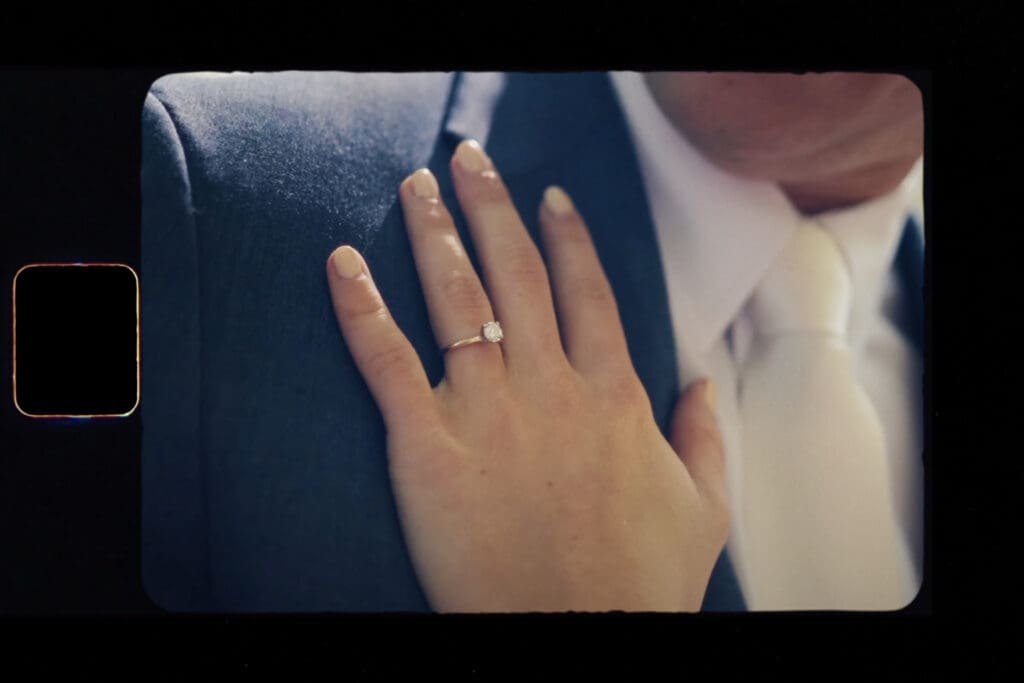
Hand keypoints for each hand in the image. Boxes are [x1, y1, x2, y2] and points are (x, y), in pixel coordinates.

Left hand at [325, 139, 728, 611]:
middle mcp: (551, 388)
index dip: (567, 238)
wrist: (579, 640)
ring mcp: (488, 413)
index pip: (587, 292)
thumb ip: (704, 437)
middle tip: (471, 160)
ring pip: (456, 297)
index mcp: (612, 397)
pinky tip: (342, 263)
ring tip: (417, 187)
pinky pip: (387, 361)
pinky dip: (360, 307)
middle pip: (518, 274)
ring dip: (433, 233)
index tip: (551, 198)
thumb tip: (700, 385)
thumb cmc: (640, 585)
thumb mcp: (704, 508)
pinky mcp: (428, 448)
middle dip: (493, 208)